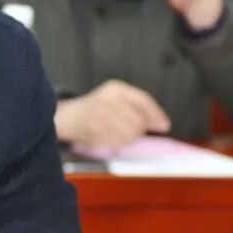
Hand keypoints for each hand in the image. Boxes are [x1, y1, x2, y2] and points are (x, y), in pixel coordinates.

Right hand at [55, 79, 170, 149]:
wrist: (68, 117)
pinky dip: (120, 143)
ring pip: (131, 134)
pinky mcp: (96, 133)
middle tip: (135, 129)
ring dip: (131, 137)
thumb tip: (161, 123)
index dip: (157, 114)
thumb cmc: (96, 107)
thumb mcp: (116, 96)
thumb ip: (140, 105)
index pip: (143, 101)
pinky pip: (119, 143)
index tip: (164, 125)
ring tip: (122, 132)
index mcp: (115, 88)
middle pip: (139, 120)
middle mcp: (108, 101)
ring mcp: (101, 117)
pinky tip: (113, 137)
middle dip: (141, 128)